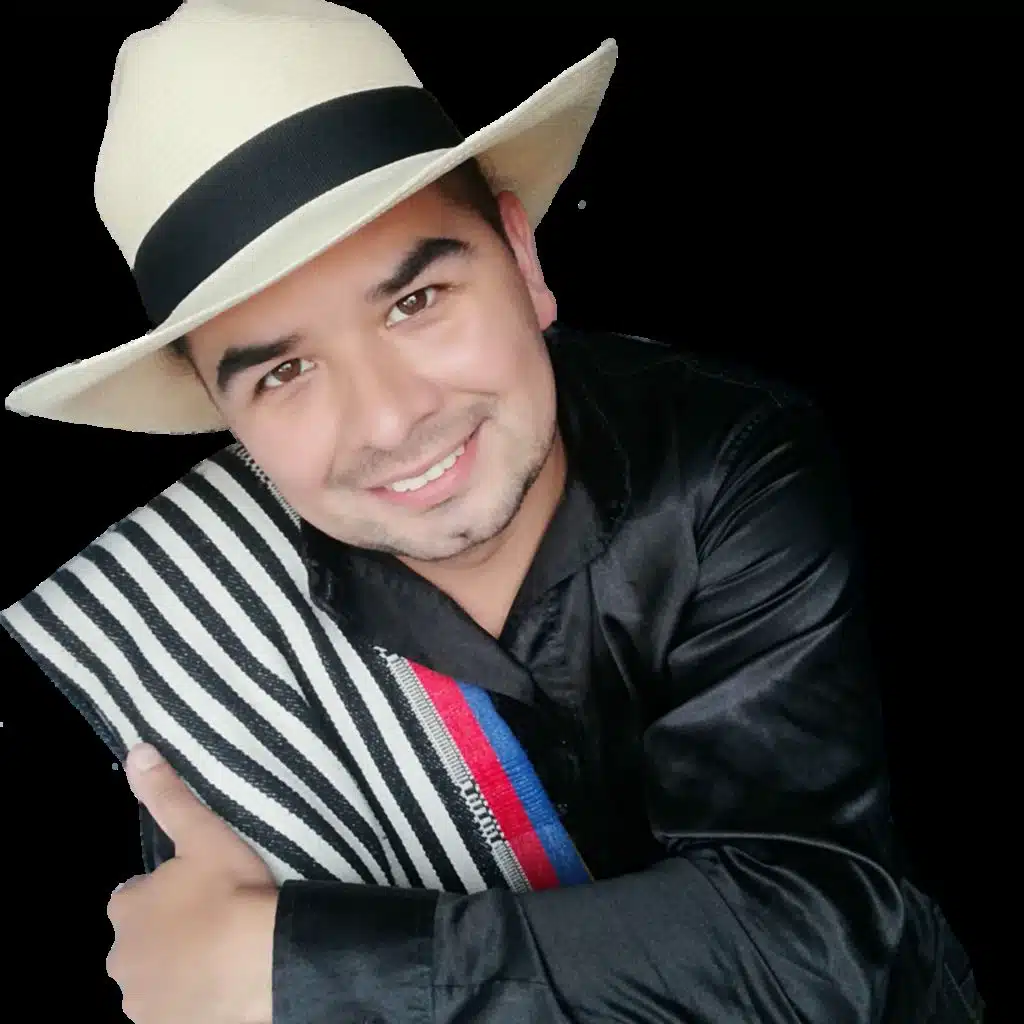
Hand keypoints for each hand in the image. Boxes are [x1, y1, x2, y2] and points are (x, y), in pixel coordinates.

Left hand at [106, 743, 277, 1023]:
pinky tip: (221, 985)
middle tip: (216, 919)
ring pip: (155, 976)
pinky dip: (190, 1000)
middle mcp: (120, 957)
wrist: (262, 962)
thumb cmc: (232, 892)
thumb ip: (168, 796)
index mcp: (125, 907)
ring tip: (223, 953)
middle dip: (168, 932)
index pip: (135, 896)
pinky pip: (173, 1010)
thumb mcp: (204, 835)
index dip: (167, 891)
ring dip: (178, 967)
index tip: (202, 889)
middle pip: (142, 939)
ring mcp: (140, 1000)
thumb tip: (136, 751)